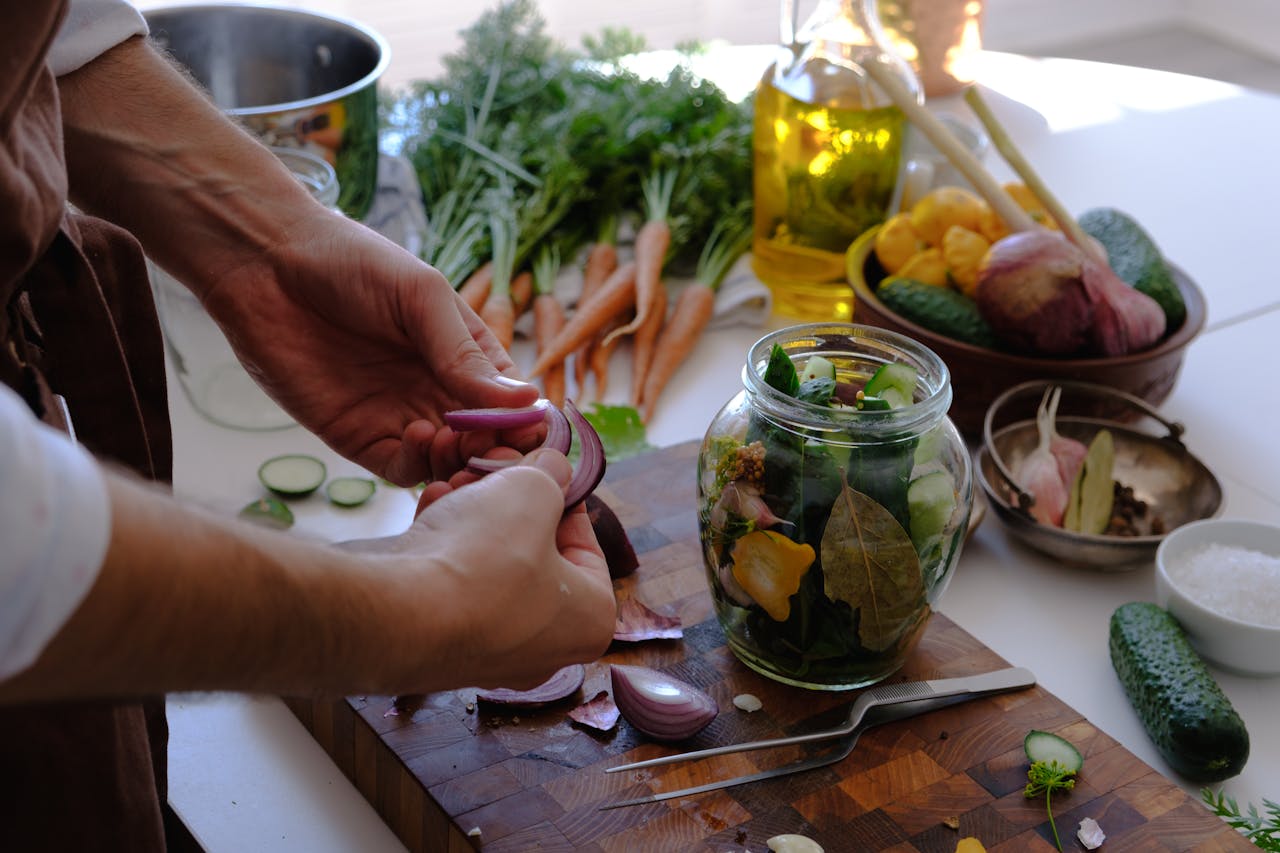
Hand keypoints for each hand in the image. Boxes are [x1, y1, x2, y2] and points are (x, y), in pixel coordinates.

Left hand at [200, 210, 538, 484]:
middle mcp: (441, 392)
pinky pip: (402, 468)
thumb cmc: (350, 262)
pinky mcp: (361, 438)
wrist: (266, 265)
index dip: (525, 421)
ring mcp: (402, 417)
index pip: (513, 403)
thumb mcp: (421, 297)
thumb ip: (463, 353)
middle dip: (496, 450)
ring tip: (453, 441)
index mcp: (468, 356)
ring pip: (449, 463)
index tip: (526, 427)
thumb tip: (524, 402)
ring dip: (460, 462)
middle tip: (493, 446)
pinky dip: (419, 464)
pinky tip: (419, 436)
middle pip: (487, 442)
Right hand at [346, 449, 615, 691]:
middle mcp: (546, 648)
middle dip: (507, 502)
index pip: (585, 544)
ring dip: (471, 515)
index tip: (540, 466)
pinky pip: (451, 585)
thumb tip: (552, 467)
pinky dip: (442, 544)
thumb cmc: (485, 557)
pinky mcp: (438, 646)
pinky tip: (431, 507)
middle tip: (492, 467)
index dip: (561, 495)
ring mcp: (488, 653)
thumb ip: (550, 473)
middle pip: (533, 552)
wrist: (397, 616)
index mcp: (589, 621)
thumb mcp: (532, 491)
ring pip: (488, 564)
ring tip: (455, 482)